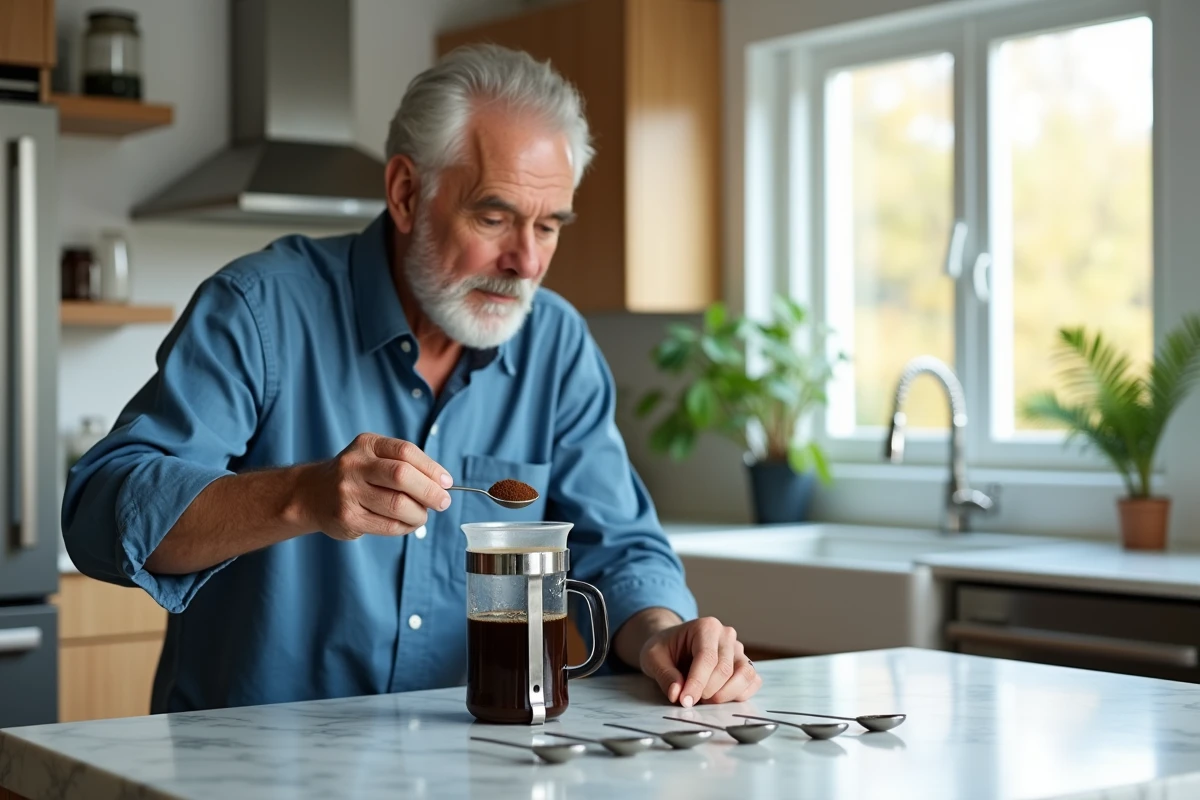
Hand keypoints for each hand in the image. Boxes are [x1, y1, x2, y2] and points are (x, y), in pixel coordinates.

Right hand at [300, 433, 452, 539]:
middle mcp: (354, 465)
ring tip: (422, 515)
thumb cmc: (357, 476)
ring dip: (419, 513)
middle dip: (429, 492)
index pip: (406, 452)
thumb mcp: (375, 457)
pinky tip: (407, 524)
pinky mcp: (347, 517)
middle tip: (443, 502)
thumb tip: (442, 484)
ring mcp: (348, 492)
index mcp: (367, 445)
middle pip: (402, 476)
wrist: (312, 494)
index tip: (447, 482)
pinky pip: (388, 525)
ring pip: (397, 504)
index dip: (431, 468)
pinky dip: (405, 527)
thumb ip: (406, 465)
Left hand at [639, 617, 761, 706]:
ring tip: (705, 700)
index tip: (685, 701)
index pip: (707, 658)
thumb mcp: (652, 657)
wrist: (672, 645)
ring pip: (745, 675)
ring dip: (726, 694)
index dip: (697, 683)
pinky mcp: (745, 665)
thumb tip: (677, 694)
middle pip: (725, 669)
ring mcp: (738, 650)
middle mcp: (726, 635)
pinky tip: (720, 698)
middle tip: (690, 700)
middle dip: (707, 691)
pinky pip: (753, 682)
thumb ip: (664, 675)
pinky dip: (739, 694)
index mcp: (706, 626)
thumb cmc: (664, 648)